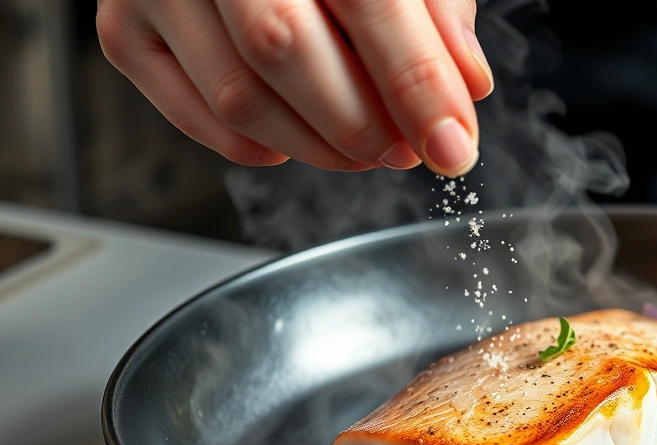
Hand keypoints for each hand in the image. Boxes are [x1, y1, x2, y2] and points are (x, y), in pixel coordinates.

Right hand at [96, 0, 492, 176]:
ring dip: (318, 147)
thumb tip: (464, 88)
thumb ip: (436, 9)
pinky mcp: (124, 30)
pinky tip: (298, 139)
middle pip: (284, 50)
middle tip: (406, 151)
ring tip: (365, 149)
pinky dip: (260, 147)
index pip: (367, 1)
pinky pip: (196, 116)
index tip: (452, 146)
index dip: (416, 84)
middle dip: (361, 123)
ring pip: (239, 97)